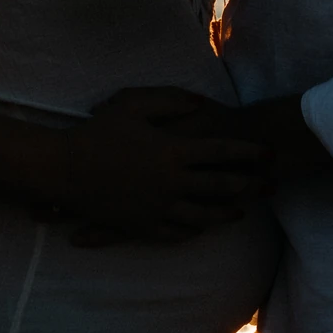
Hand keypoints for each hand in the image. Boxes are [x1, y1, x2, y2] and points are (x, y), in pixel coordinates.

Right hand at [52, 87, 270, 246]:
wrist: (62, 169)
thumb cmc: (97, 131)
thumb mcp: (133, 104)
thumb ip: (171, 100)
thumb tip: (201, 102)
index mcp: (172, 151)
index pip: (222, 152)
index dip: (249, 152)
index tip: (269, 153)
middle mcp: (171, 183)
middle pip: (221, 186)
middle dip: (250, 185)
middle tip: (270, 186)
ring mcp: (157, 208)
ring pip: (203, 216)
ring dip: (226, 214)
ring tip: (240, 213)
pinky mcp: (141, 226)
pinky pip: (175, 233)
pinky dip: (193, 231)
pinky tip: (201, 228)